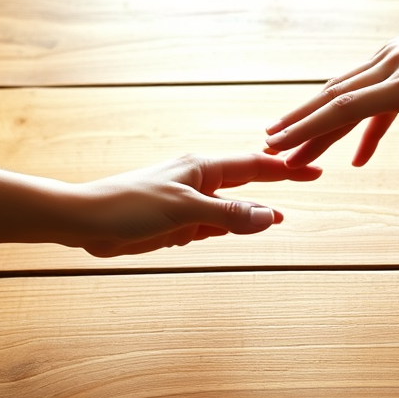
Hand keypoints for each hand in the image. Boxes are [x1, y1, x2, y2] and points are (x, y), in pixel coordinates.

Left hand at [66, 153, 321, 256]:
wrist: (85, 221)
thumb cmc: (128, 206)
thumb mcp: (184, 211)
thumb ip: (227, 214)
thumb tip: (269, 216)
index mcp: (202, 168)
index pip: (255, 166)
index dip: (285, 169)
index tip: (313, 169)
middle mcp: (198, 180)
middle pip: (246, 182)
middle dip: (276, 183)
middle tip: (308, 180)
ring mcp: (188, 201)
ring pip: (229, 207)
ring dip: (252, 212)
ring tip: (279, 216)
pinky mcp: (175, 222)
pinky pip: (211, 224)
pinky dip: (227, 227)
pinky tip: (238, 231)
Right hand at [264, 0, 398, 167]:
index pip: (346, 108)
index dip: (309, 129)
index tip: (280, 144)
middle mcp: (391, 66)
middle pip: (333, 99)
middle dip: (299, 125)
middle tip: (269, 146)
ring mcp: (392, 59)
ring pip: (344, 92)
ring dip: (318, 119)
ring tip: (293, 142)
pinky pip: (369, 92)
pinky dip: (358, 121)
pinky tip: (359, 153)